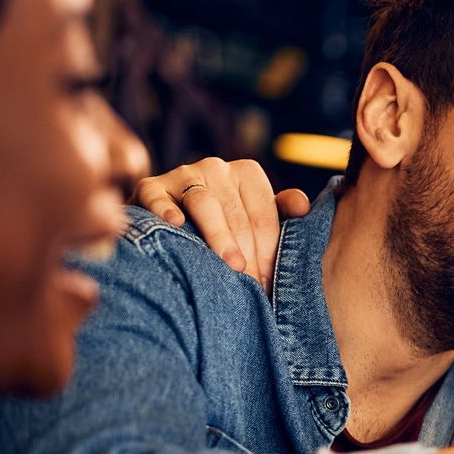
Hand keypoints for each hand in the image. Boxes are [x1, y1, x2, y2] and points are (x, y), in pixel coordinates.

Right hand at [131, 157, 307, 289]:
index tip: (268, 283)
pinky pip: (157, 195)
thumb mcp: (254, 217)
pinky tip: (175, 224)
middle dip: (248, 253)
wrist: (170, 220)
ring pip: (205, 203)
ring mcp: (182, 174)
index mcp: (246, 173)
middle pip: (237, 213)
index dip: (270, 251)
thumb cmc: (222, 225)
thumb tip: (302, 206)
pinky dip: (165, 209)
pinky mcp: (150, 186)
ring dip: (219, 236)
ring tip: (230, 265)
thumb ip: (280, 211)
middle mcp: (216, 167)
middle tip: (252, 286)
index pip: (264, 215)